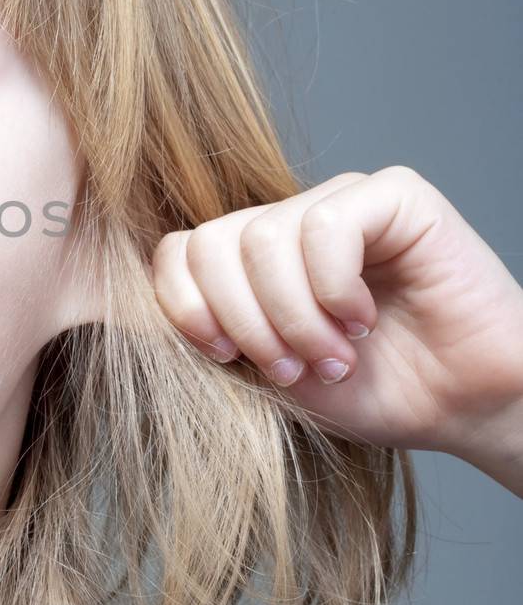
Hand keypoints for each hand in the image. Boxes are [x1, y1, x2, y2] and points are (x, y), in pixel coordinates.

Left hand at [150, 166, 522, 497]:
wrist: (465, 408)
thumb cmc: (371, 392)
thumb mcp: (267, 374)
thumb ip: (214, 337)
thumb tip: (138, 315)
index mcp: (251, 260)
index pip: (179, 251)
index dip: (187, 307)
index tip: (227, 360)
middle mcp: (290, 220)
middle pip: (211, 243)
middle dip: (243, 322)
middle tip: (293, 369)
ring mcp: (340, 202)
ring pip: (262, 238)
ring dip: (293, 317)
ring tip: (334, 358)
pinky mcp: (394, 196)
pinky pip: (325, 225)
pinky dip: (333, 289)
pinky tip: (363, 321)